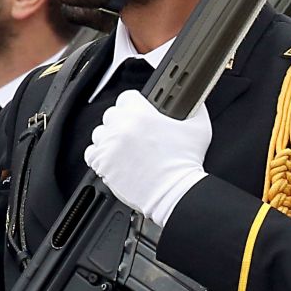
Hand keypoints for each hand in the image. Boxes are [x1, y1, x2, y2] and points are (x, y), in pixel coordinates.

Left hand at [85, 91, 209, 226]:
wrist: (175, 193)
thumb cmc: (185, 164)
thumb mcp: (198, 128)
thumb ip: (195, 107)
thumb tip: (192, 100)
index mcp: (141, 115)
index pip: (127, 97)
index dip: (135, 104)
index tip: (140, 112)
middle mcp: (121, 129)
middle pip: (112, 114)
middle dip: (123, 122)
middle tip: (136, 134)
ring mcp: (110, 147)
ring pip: (100, 133)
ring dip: (110, 138)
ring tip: (125, 148)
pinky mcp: (103, 165)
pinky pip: (92, 153)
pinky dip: (100, 155)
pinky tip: (114, 158)